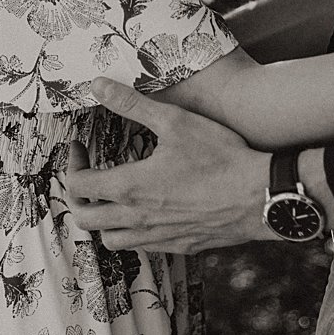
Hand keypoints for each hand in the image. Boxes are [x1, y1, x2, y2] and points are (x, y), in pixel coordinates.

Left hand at [62, 79, 273, 253]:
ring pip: (111, 241)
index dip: (71, 164)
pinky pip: (142, 249)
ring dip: (101, 221)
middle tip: (86, 175)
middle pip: (85, 219)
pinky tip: (145, 213)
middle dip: (77, 197)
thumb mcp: (174, 121)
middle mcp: (138, 219)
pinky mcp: (181, 246)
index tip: (79, 148)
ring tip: (110, 198)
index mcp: (130, 188)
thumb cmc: (221, 159)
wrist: (262, 198)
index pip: (78, 185)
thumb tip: (98, 85)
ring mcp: (159, 237)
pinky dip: (132, 234)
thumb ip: (131, 103)